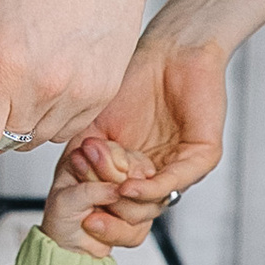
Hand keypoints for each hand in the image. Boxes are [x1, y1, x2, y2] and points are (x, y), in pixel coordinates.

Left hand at [0, 0, 145, 173]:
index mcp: (3, 64)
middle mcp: (43, 87)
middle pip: (1, 146)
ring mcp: (77, 95)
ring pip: (33, 140)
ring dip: (19, 121)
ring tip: (21, 76)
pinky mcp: (102, 96)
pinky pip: (64, 129)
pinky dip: (50, 114)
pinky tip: (49, 76)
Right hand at [59, 40, 226, 249]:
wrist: (170, 49)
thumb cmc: (134, 81)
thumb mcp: (96, 128)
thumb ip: (83, 160)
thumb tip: (60, 193)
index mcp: (139, 171)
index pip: (120, 208)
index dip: (98, 214)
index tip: (74, 215)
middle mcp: (162, 174)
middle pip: (135, 215)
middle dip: (108, 211)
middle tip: (86, 201)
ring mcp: (184, 168)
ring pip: (153, 204)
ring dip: (124, 201)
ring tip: (104, 188)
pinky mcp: (203, 156)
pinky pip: (174, 182)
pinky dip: (149, 190)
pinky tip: (127, 187)